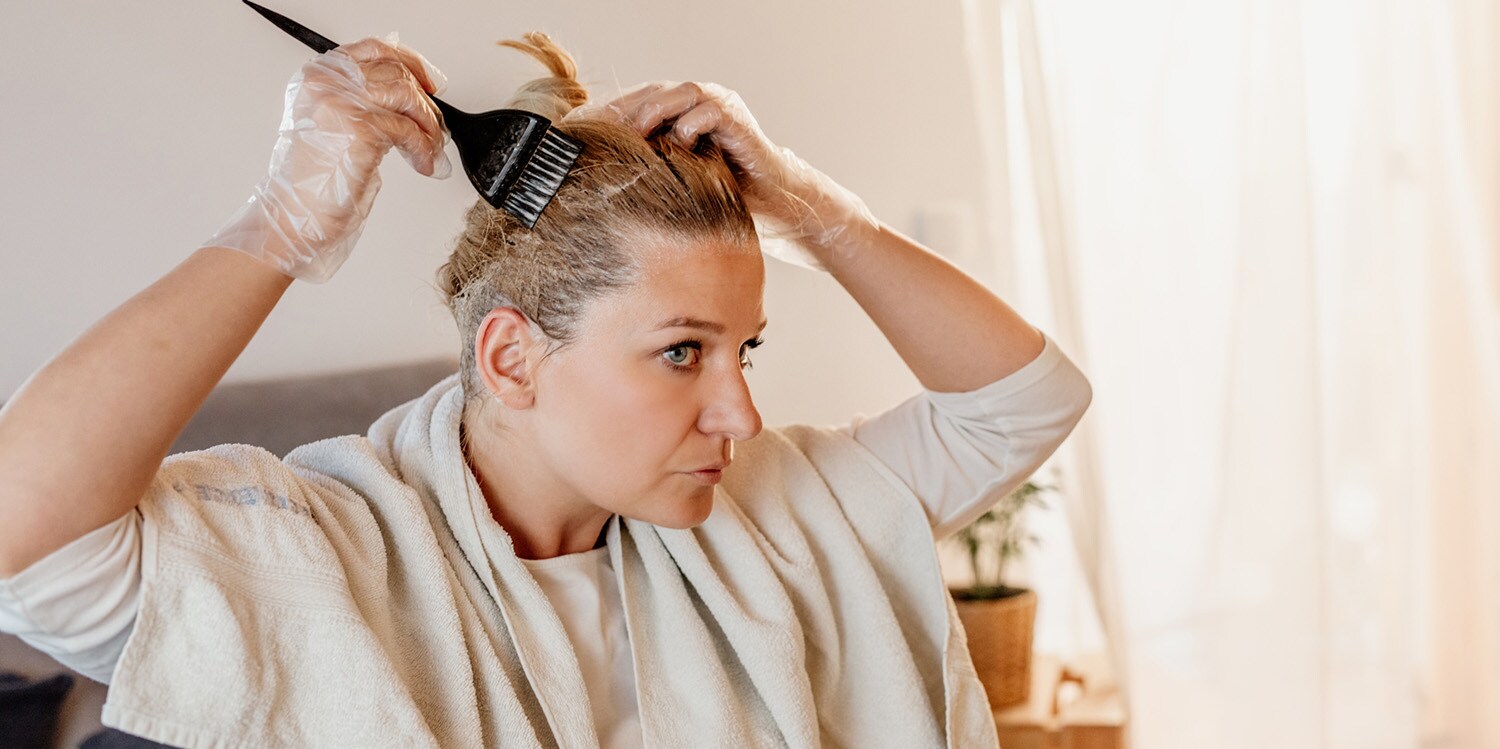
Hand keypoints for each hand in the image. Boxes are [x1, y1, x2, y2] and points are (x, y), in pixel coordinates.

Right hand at [201, 32, 451, 282]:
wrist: (295, 215)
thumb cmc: (315, 181)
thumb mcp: (336, 126)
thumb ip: (364, 102)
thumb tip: (412, 94)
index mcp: (317, 77)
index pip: (373, 50)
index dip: (410, 63)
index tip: (431, 83)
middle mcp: (325, 82)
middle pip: (395, 73)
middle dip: (424, 104)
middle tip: (435, 130)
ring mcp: (341, 101)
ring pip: (406, 95)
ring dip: (427, 126)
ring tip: (429, 149)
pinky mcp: (359, 127)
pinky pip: (408, 129)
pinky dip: (423, 148)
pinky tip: (423, 164)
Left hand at [572, 81, 878, 271]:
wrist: (776, 207)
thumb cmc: (727, 199)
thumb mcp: (678, 186)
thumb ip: (649, 174)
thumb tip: (597, 187)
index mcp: (680, 116)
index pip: (636, 105)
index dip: (608, 117)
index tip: (578, 137)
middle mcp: (697, 105)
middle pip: (649, 94)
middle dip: (621, 113)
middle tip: (595, 135)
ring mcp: (719, 107)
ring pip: (674, 95)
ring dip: (650, 114)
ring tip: (631, 140)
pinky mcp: (737, 120)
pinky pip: (706, 112)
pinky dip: (688, 128)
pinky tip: (677, 151)